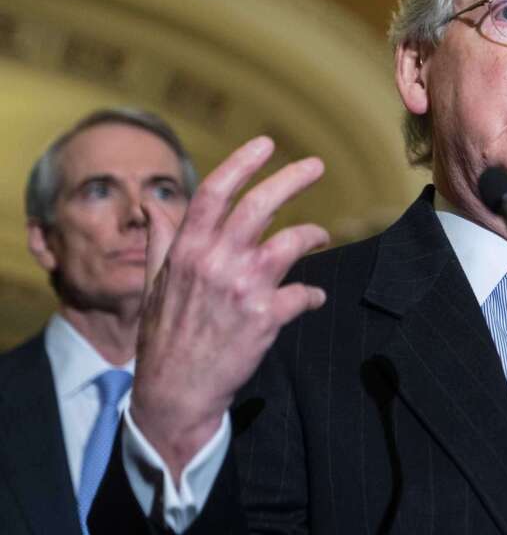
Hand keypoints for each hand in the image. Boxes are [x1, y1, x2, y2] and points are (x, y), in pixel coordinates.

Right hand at [131, 137, 328, 481]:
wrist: (176, 392)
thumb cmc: (165, 335)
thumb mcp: (155, 284)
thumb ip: (163, 240)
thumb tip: (155, 201)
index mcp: (187, 251)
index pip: (214, 193)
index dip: (242, 162)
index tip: (267, 142)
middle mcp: (214, 263)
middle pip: (260, 206)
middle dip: (292, 178)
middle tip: (317, 165)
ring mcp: (241, 290)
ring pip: (291, 243)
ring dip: (312, 234)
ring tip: (322, 236)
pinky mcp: (265, 318)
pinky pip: (304, 294)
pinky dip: (313, 294)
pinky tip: (314, 298)